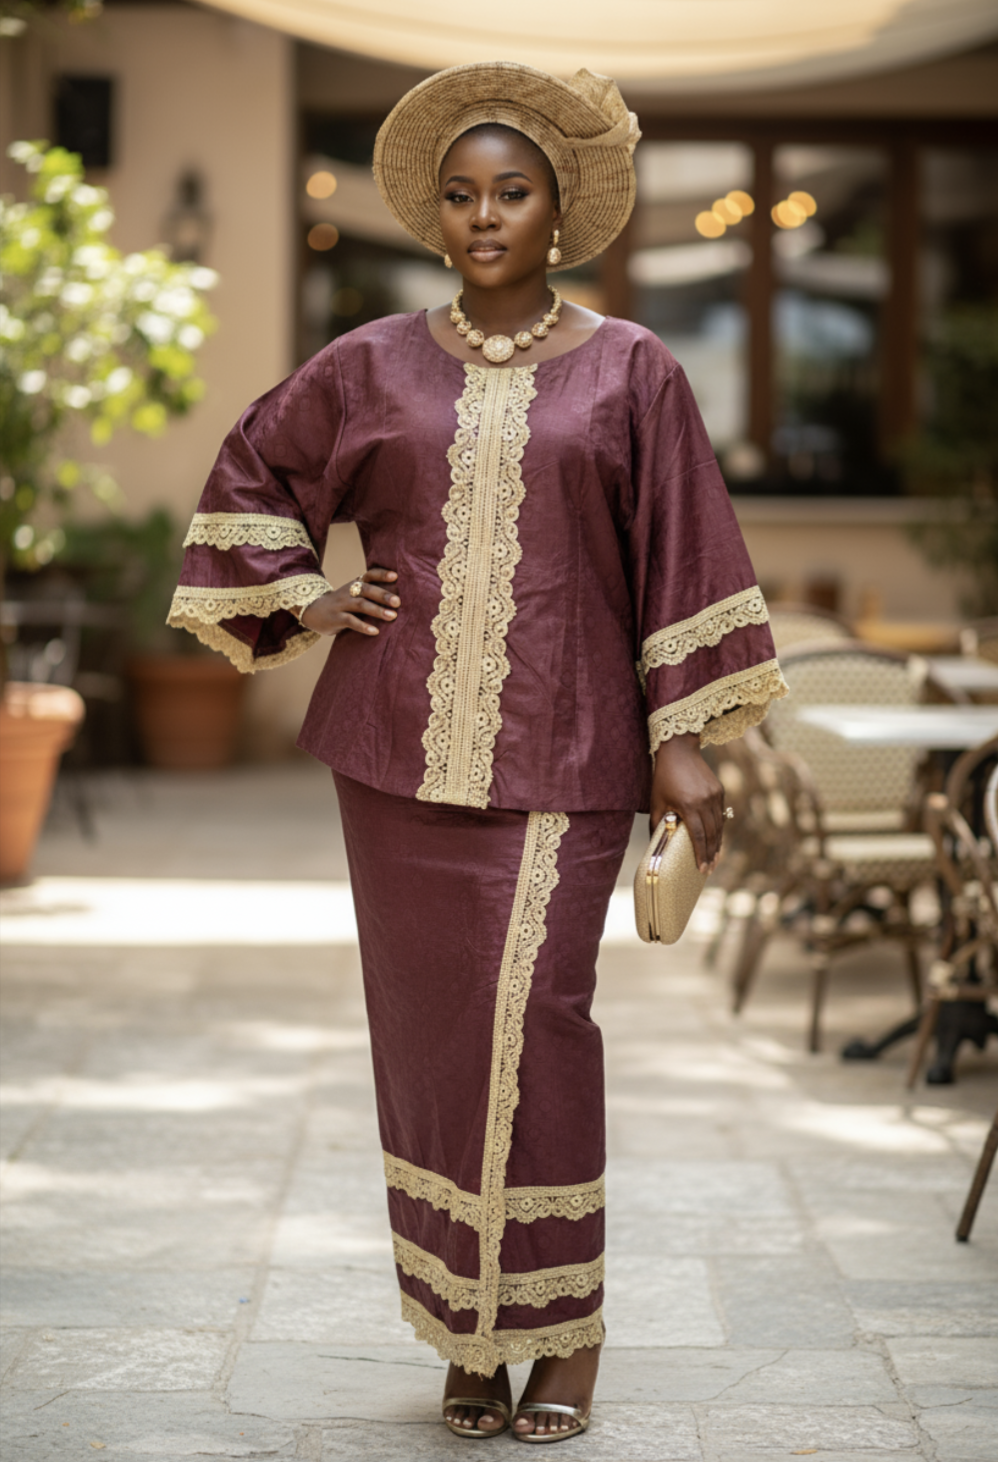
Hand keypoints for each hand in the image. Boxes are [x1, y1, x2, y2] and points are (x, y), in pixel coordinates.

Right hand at [299, 568, 399, 636]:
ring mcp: (341, 604)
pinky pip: (351, 621)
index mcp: (355, 584)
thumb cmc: (342, 604)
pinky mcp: (336, 618)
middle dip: (383, 595)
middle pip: (367, 589)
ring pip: (360, 605)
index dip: (381, 574)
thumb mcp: (354, 594)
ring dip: (377, 610)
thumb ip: (370, 594)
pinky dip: (363, 626)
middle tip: (398, 602)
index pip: (369, 575)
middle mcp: (349, 591)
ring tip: (392, 616)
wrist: (312, 610)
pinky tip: (375, 631)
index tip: (396, 575)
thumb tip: (399, 597)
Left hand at [651, 732, 724, 873]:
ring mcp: (715, 795)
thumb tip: (655, 844)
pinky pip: (721, 814)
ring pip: (719, 826)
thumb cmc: (664, 777)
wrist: (679, 751)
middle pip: (712, 834)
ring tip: (715, 859)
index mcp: (688, 805)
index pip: (697, 836)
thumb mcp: (656, 801)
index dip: (700, 854)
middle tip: (710, 869)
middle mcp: (705, 801)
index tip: (702, 869)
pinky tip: (716, 839)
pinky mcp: (719, 790)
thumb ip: (657, 824)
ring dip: (718, 844)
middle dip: (711, 854)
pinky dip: (719, 828)